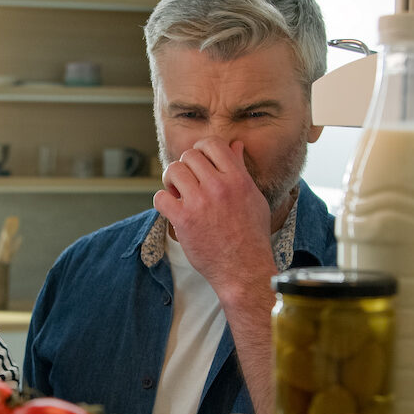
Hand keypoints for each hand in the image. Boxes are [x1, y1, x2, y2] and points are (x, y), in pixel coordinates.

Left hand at [152, 137, 277, 303]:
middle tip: (188, 182)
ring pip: (173, 171)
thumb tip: (236, 145)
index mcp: (237, 179)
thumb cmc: (251, 235)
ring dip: (171, 180)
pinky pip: (160, 197)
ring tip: (178, 193)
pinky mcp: (184, 220)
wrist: (244, 269)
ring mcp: (200, 203)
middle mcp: (218, 187)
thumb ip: (241, 169)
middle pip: (189, 156)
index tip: (199, 162)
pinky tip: (171, 209)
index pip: (212, 144)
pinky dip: (162, 201)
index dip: (201, 149)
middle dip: (185, 167)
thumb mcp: (253, 197)